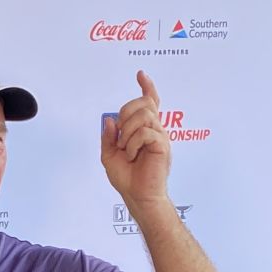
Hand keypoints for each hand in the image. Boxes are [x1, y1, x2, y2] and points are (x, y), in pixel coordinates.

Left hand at [101, 70, 170, 213]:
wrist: (137, 196)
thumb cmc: (127, 179)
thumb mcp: (109, 156)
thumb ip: (109, 137)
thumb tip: (110, 119)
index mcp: (144, 130)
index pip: (149, 103)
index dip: (146, 87)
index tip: (141, 74)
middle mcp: (154, 129)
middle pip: (142, 103)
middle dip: (125, 114)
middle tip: (120, 137)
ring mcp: (160, 136)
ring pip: (143, 116)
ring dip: (127, 133)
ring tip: (126, 150)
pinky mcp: (163, 145)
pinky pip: (145, 132)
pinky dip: (133, 144)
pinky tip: (132, 156)